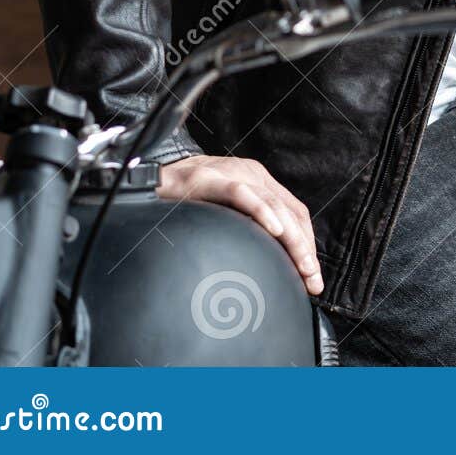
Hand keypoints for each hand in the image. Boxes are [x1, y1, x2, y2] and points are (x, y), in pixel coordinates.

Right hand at [158, 155, 322, 295]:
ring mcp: (229, 174)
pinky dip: (261, 211)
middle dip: (305, 249)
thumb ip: (246, 229)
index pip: (294, 212)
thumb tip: (268, 266)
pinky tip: (275, 230)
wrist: (144, 183)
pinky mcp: (207, 179)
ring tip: (302, 266)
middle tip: (311, 280)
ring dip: (293, 239)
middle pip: (290, 211)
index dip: (308, 243)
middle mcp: (249, 174)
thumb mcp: (224, 214)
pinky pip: (240, 194)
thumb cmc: (182, 204)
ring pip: (272, 204)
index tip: (311, 275)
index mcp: (256, 180)